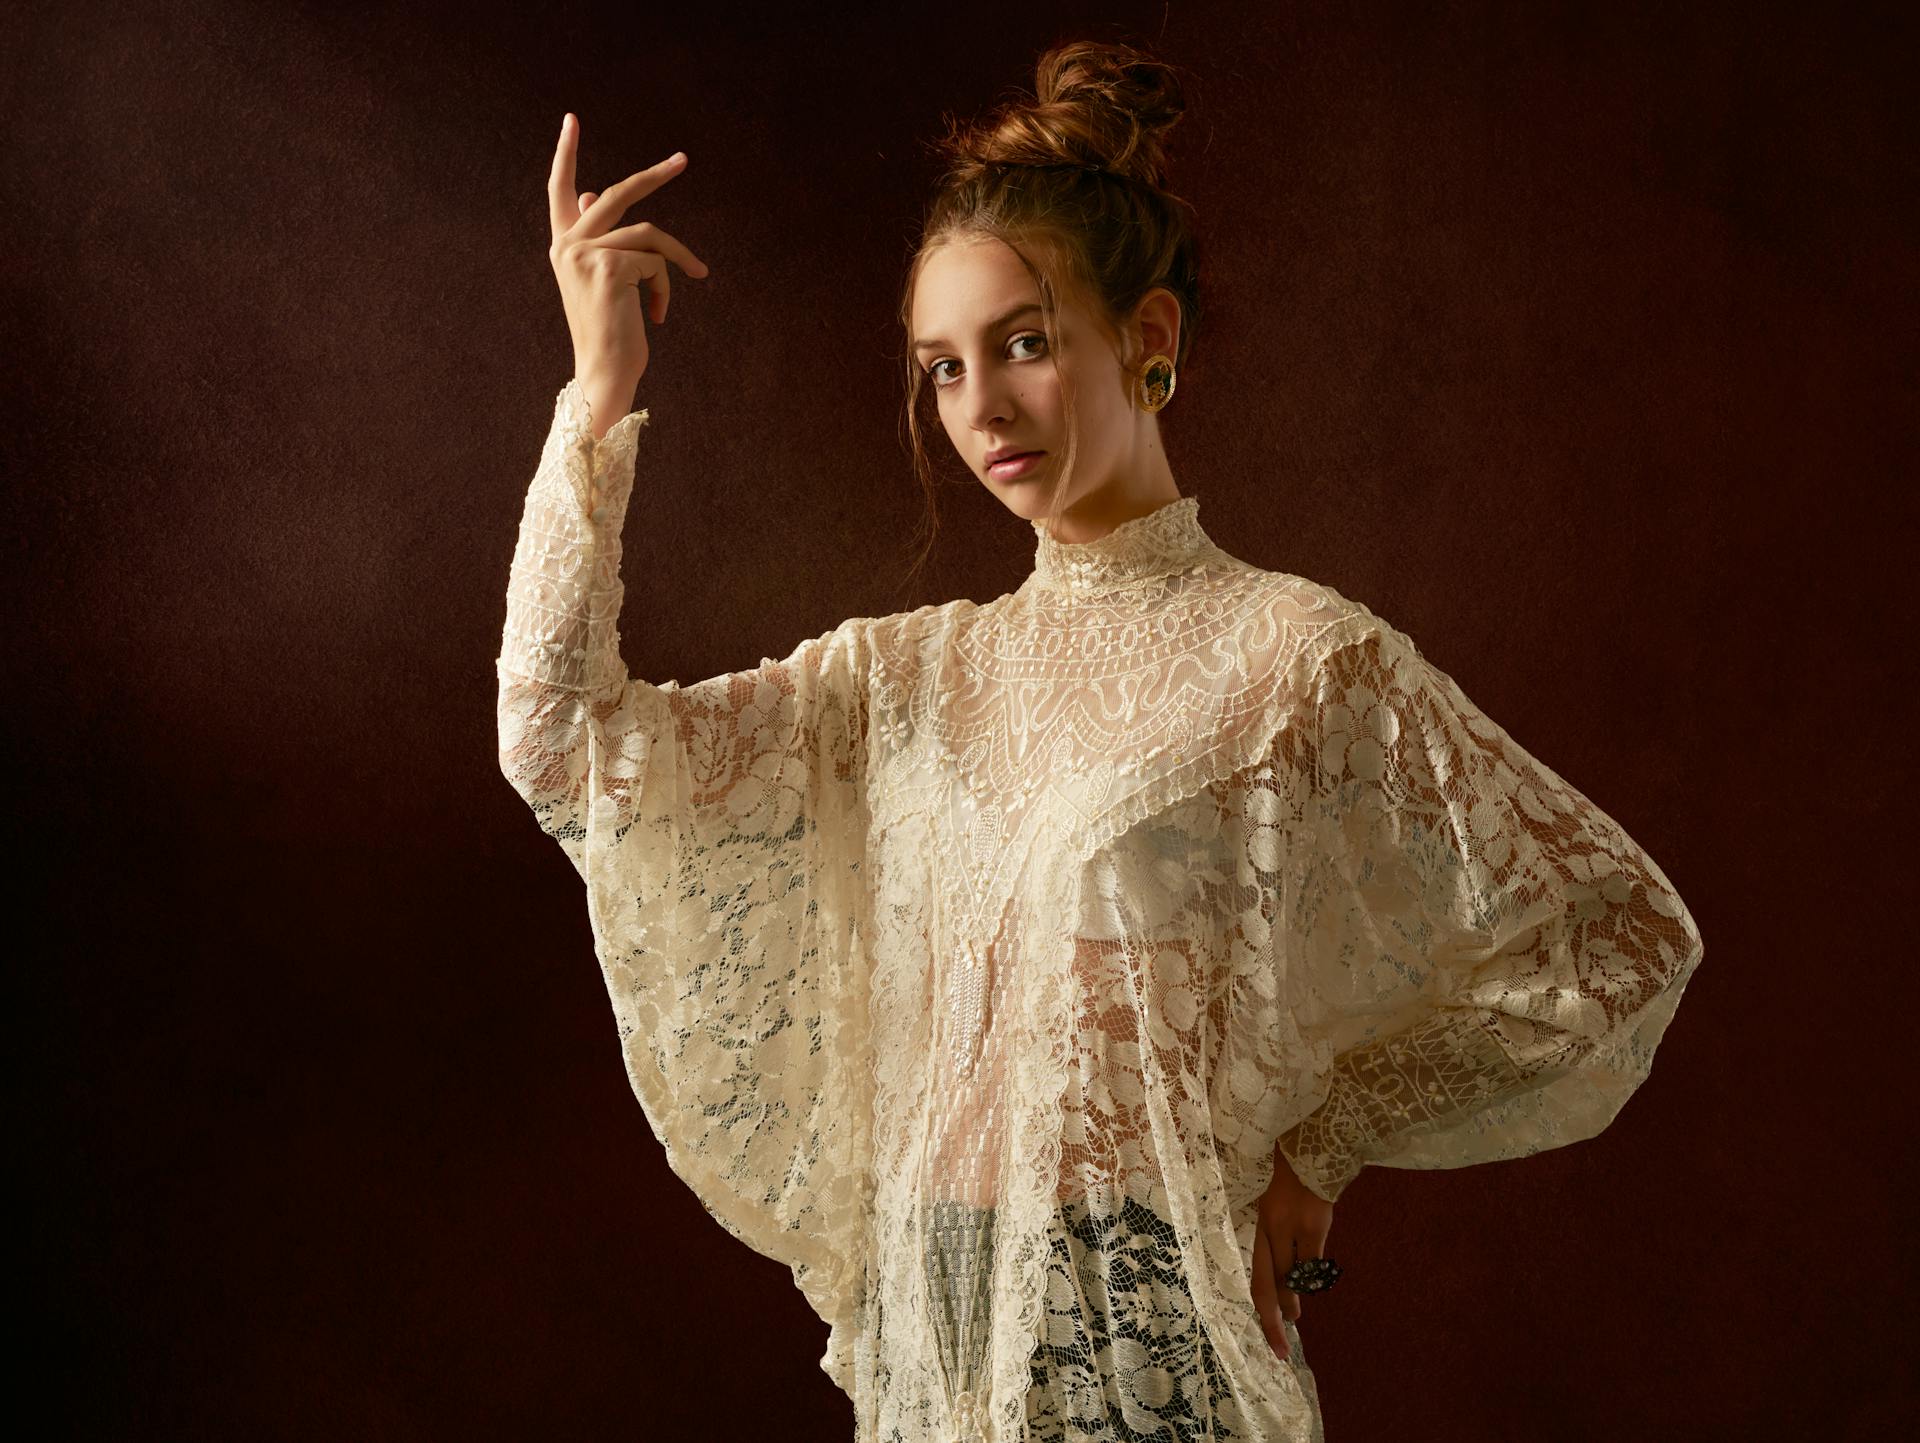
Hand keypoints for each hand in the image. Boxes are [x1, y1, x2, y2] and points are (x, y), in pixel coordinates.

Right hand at [547, 112, 710, 392]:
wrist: (604, 374)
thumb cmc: (610, 332)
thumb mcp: (604, 280)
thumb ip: (599, 236)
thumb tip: (590, 191)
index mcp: (564, 245)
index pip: (559, 189)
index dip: (565, 153)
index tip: (571, 119)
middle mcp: (567, 245)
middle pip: (617, 194)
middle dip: (654, 175)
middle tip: (683, 159)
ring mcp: (585, 253)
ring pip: (649, 234)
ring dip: (676, 261)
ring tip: (683, 289)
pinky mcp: (609, 267)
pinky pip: (656, 261)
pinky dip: (666, 287)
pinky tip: (658, 316)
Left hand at [1250, 1143, 1335, 1362]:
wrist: (1313, 1147)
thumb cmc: (1287, 1175)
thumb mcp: (1270, 1203)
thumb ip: (1272, 1236)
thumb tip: (1281, 1276)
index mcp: (1258, 1222)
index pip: (1255, 1275)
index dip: (1262, 1309)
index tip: (1268, 1334)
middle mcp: (1270, 1227)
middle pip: (1268, 1284)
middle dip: (1274, 1319)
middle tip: (1280, 1346)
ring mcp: (1293, 1228)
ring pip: (1291, 1278)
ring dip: (1293, 1301)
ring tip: (1293, 1315)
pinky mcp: (1316, 1226)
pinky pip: (1312, 1263)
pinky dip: (1311, 1278)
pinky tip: (1310, 1284)